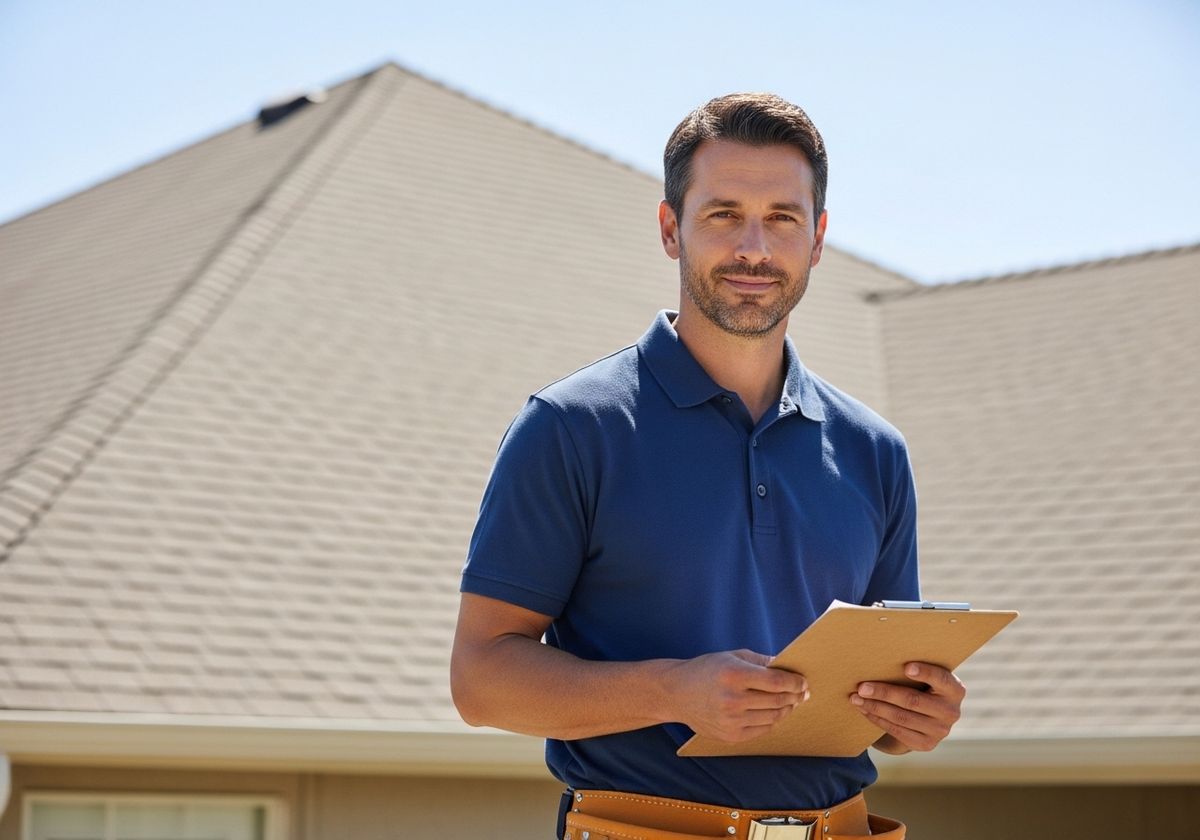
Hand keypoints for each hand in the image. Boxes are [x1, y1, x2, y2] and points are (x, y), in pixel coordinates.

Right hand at [665, 649, 808, 742]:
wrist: (676, 693)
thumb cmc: (707, 670)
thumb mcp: (732, 656)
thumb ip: (761, 662)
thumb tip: (789, 669)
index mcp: (734, 674)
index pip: (776, 682)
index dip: (795, 682)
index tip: (803, 682)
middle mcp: (733, 699)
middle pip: (778, 700)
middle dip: (794, 696)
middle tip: (802, 693)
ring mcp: (731, 720)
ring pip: (774, 717)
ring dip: (786, 709)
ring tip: (789, 702)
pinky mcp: (730, 736)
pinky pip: (762, 729)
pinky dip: (772, 720)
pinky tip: (772, 712)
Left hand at [850, 662, 963, 754]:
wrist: (927, 718)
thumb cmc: (922, 687)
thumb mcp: (926, 679)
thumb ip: (915, 670)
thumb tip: (883, 656)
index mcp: (955, 690)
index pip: (941, 679)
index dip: (925, 673)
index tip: (906, 667)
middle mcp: (951, 712)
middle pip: (913, 700)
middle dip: (884, 692)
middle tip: (862, 687)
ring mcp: (940, 731)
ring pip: (901, 717)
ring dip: (875, 707)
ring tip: (856, 698)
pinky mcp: (926, 744)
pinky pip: (897, 730)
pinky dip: (878, 719)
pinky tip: (864, 710)